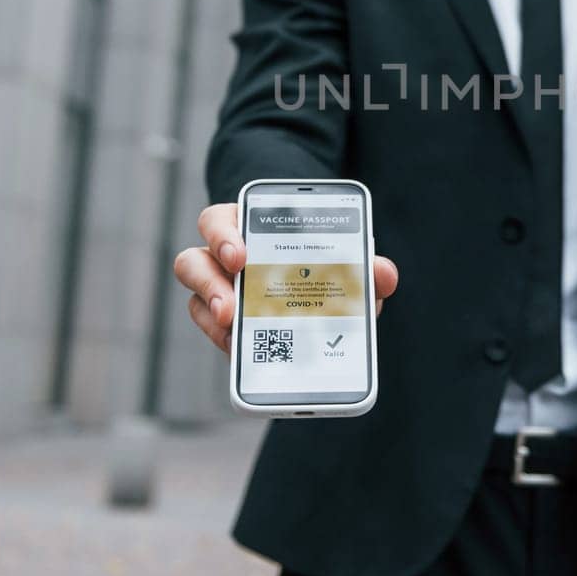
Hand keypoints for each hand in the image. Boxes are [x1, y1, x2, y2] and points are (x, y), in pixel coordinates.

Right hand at [174, 202, 399, 353]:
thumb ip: (364, 266)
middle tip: (232, 308)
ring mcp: (218, 290)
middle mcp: (223, 258)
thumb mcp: (343, 263)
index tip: (240, 256)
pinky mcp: (222, 323)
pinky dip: (226, 341)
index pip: (219, 221)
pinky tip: (245, 353)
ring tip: (234, 333)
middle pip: (193, 261)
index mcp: (248, 228)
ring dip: (212, 316)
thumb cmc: (322, 265)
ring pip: (196, 301)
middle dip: (209, 283)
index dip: (222, 235)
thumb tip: (382, 274)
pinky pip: (212, 330)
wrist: (315, 292)